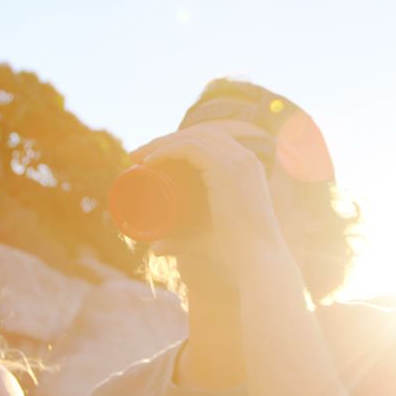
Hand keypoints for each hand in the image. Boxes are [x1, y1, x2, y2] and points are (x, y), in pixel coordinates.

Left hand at [130, 122, 290, 273]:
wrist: (258, 261)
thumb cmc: (235, 254)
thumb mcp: (205, 240)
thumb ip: (181, 243)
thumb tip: (155, 249)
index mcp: (246, 168)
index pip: (209, 141)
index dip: (178, 143)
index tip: (149, 158)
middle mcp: (245, 159)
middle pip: (199, 134)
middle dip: (165, 140)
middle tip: (137, 157)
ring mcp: (238, 161)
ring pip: (192, 137)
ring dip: (160, 142)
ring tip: (137, 158)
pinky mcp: (227, 169)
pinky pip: (190, 148)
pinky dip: (166, 150)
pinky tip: (150, 161)